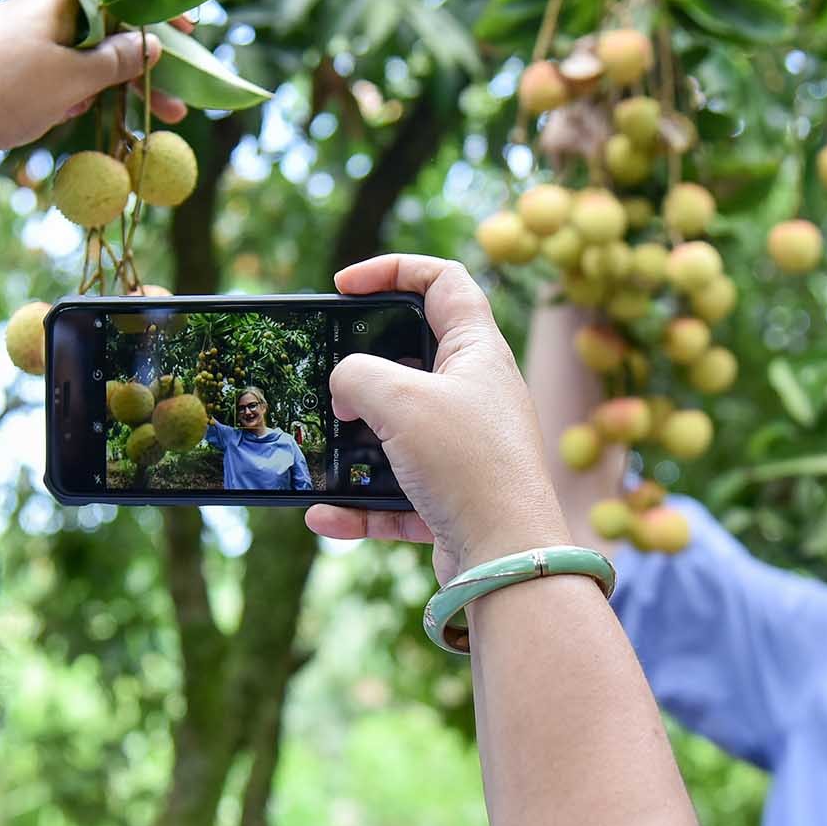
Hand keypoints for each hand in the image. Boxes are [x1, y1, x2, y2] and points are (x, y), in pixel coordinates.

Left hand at [0, 0, 186, 169]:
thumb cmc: (6, 90)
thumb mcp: (72, 78)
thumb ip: (115, 61)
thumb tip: (148, 44)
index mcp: (54, 1)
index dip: (155, 17)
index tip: (189, 37)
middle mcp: (34, 12)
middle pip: (102, 35)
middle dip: (140, 72)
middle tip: (174, 110)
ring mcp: (15, 40)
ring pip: (77, 59)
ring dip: (109, 88)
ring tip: (132, 122)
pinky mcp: (0, 70)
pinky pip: (51, 74)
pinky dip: (72, 93)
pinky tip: (76, 115)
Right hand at [307, 255, 570, 581]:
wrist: (506, 556)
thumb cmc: (466, 463)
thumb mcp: (399, 399)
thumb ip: (357, 374)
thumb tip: (344, 388)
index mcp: (478, 350)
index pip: (443, 281)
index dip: (393, 269)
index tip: (344, 286)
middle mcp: (477, 393)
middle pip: (412, 358)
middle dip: (363, 367)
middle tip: (328, 377)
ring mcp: (465, 446)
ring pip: (398, 431)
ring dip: (354, 442)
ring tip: (320, 450)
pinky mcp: (452, 496)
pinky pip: (395, 492)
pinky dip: (359, 503)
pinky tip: (324, 515)